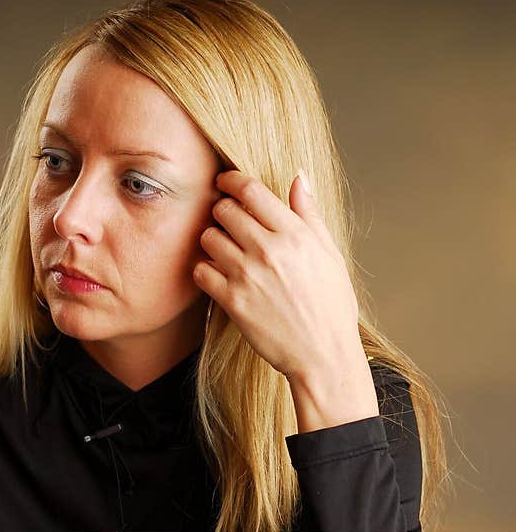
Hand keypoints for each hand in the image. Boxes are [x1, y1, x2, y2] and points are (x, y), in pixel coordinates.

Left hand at [193, 169, 377, 431]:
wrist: (323, 354)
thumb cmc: (331, 305)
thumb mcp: (329, 254)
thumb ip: (309, 214)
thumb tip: (298, 177)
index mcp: (295, 235)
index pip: (250, 190)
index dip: (231, 180)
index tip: (224, 181)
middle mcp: (269, 251)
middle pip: (224, 210)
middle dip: (221, 210)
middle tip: (226, 220)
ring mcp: (248, 276)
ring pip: (208, 237)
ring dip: (211, 239)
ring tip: (223, 249)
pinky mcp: (232, 301)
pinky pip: (200, 271)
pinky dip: (204, 269)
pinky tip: (217, 273)